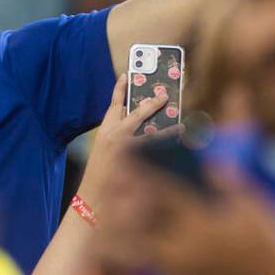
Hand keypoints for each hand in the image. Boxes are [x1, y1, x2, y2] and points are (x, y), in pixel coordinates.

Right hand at [78, 74, 174, 202]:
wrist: (91, 198)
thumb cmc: (99, 177)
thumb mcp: (103, 153)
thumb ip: (117, 138)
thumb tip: (139, 129)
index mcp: (104, 132)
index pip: (113, 105)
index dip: (119, 89)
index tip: (126, 76)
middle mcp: (114, 136)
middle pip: (137, 112)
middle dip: (153, 103)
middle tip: (165, 95)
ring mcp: (125, 148)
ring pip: (152, 133)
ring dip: (168, 128)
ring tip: (182, 125)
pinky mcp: (135, 161)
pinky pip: (157, 151)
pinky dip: (168, 149)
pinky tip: (180, 147)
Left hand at [97, 162, 274, 274]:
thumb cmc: (271, 242)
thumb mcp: (252, 204)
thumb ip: (225, 181)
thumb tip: (203, 160)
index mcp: (204, 220)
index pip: (163, 190)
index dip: (139, 172)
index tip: (121, 157)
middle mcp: (188, 246)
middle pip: (138, 223)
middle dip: (117, 206)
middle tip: (102, 190)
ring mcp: (183, 271)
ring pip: (136, 253)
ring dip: (117, 238)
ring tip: (98, 227)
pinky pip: (150, 272)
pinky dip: (135, 259)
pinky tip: (121, 250)